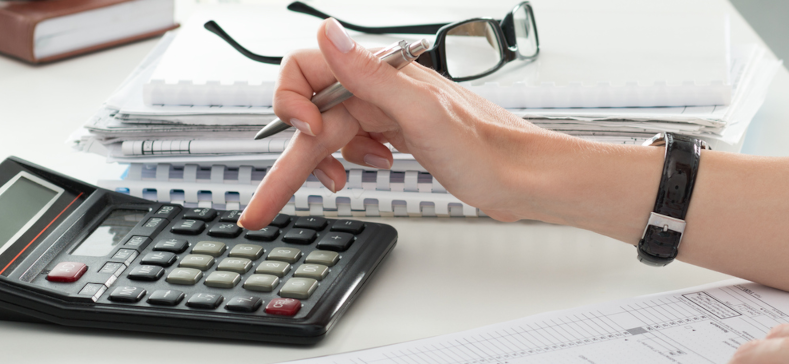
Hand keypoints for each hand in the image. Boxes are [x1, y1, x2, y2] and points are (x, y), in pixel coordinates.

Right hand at [238, 18, 570, 228]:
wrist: (524, 178)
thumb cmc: (489, 151)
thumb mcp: (424, 114)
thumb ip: (371, 74)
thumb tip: (327, 33)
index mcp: (381, 73)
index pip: (305, 70)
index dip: (292, 104)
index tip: (305, 136)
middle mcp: (379, 87)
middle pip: (311, 114)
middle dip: (290, 158)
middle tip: (264, 204)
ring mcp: (387, 111)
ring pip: (328, 133)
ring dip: (321, 162)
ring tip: (340, 183)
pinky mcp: (396, 133)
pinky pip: (351, 143)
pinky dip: (349, 161)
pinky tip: (373, 167)